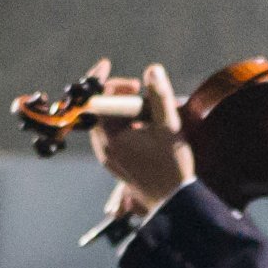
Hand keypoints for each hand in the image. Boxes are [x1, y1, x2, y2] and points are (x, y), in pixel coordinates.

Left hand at [88, 60, 193, 217]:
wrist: (173, 203)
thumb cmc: (172, 167)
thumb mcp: (169, 127)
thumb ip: (159, 96)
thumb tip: (152, 70)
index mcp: (110, 138)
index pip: (94, 100)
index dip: (99, 79)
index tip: (106, 64)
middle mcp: (103, 147)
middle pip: (101, 109)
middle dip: (120, 94)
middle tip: (142, 91)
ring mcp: (108, 156)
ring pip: (109, 122)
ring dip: (127, 109)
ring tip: (152, 111)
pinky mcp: (116, 162)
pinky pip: (115, 135)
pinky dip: (128, 124)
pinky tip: (149, 127)